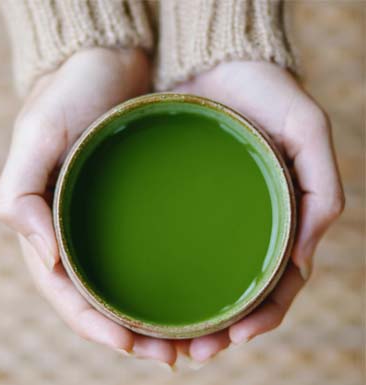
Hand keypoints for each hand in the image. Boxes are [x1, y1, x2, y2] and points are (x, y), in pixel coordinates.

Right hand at [0, 48, 176, 364]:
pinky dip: (169, 280)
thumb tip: (45, 259)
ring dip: (157, 317)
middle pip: (107, 299)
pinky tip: (195, 292)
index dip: (97, 327)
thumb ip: (22, 196)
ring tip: (192, 340)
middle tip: (175, 355)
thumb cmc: (69, 94)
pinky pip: (153, 253)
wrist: (107, 64)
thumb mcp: (37, 135)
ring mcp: (114, 222)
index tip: (133, 347)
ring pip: (133, 284)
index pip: (71, 293)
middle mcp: (85, 233)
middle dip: (135, 334)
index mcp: (53, 227)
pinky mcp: (142, 207)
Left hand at [171, 61, 344, 361]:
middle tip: (192, 352)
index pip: (276, 285)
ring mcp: (212, 218)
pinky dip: (167, 278)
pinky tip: (148, 295)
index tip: (235, 338)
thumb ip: (321, 190)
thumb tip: (301, 259)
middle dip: (220, 330)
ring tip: (167, 342)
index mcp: (279, 219)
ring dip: (191, 317)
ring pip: (205, 281)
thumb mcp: (307, 130)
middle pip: (237, 294)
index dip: (261, 318)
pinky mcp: (180, 204)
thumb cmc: (266, 92)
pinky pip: (175, 249)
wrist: (217, 63)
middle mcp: (244, 226)